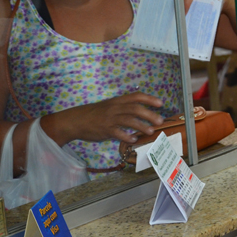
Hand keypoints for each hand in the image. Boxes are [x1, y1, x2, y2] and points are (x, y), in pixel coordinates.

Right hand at [43, 92, 164, 145]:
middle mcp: (115, 108)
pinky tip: (133, 140)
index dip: (149, 99)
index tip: (160, 103)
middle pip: (135, 108)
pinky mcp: (104, 130)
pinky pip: (117, 133)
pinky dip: (126, 136)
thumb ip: (124, 107)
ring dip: (141, 126)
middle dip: (149, 114)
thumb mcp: (110, 106)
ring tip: (150, 131)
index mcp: (118, 101)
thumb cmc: (96, 114)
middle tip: (160, 120)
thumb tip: (142, 111)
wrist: (76, 120)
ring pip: (128, 120)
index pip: (136, 96)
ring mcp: (109, 119)